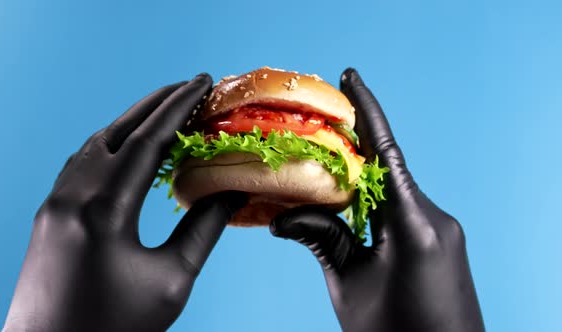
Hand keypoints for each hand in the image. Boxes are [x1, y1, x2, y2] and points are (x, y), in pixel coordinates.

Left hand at [4, 74, 247, 331]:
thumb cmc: (115, 328)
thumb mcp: (171, 281)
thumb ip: (203, 230)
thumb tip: (231, 192)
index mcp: (105, 210)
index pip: (149, 141)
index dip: (179, 107)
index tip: (202, 82)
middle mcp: (72, 196)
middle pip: (118, 131)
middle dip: (156, 104)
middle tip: (188, 86)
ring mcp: (54, 204)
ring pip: (95, 144)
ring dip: (131, 122)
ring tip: (163, 113)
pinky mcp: (49, 216)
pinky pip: (80, 163)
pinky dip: (109, 145)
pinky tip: (125, 149)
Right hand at [270, 69, 484, 331]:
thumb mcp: (350, 286)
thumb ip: (321, 240)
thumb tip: (281, 217)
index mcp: (412, 223)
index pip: (384, 152)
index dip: (366, 110)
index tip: (350, 76)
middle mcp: (432, 216)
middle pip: (385, 167)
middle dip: (351, 147)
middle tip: (316, 129)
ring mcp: (439, 228)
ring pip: (392, 188)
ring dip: (360, 177)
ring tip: (322, 169)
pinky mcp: (439, 241)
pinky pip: (402, 207)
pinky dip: (373, 199)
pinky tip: (348, 203)